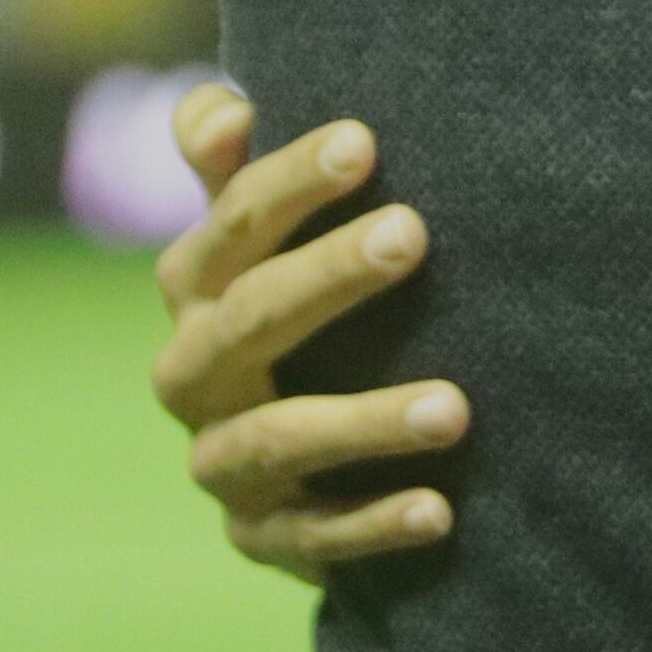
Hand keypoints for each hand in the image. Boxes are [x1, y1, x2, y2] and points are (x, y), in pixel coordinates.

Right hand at [154, 85, 467, 579]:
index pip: (228, 227)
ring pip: (277, 440)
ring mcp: (223, 463)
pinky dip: (373, 525)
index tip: (363, 141)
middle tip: (414, 233)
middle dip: (327, 275)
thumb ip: (236, 173)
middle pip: (247, 319)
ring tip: (458, 408)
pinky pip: (311, 539)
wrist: (296, 457)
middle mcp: (193, 375)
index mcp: (194, 292)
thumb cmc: (296, 308)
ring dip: (365, 422)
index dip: (285, 183)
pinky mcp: (262, 537)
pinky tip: (443, 511)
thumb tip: (223, 112)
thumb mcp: (262, 239)